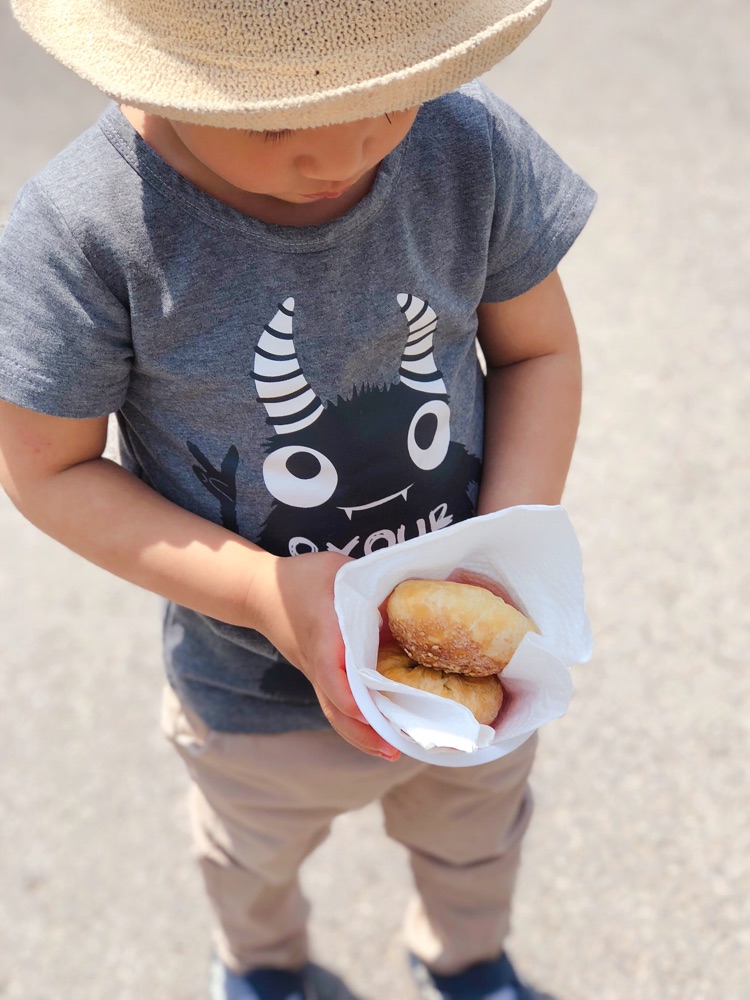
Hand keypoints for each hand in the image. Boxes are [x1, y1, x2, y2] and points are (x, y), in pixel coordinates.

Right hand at [252, 551, 399, 760]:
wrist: (258, 593)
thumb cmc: (301, 578)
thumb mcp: (337, 570)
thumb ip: (370, 586)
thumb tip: (408, 606)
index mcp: (322, 635)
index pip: (330, 672)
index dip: (348, 696)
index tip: (368, 711)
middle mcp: (317, 662)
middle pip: (335, 707)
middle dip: (363, 731)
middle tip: (392, 748)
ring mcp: (315, 673)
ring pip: (335, 712)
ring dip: (361, 734)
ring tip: (391, 750)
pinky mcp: (318, 675)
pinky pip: (335, 704)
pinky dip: (356, 721)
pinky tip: (378, 730)